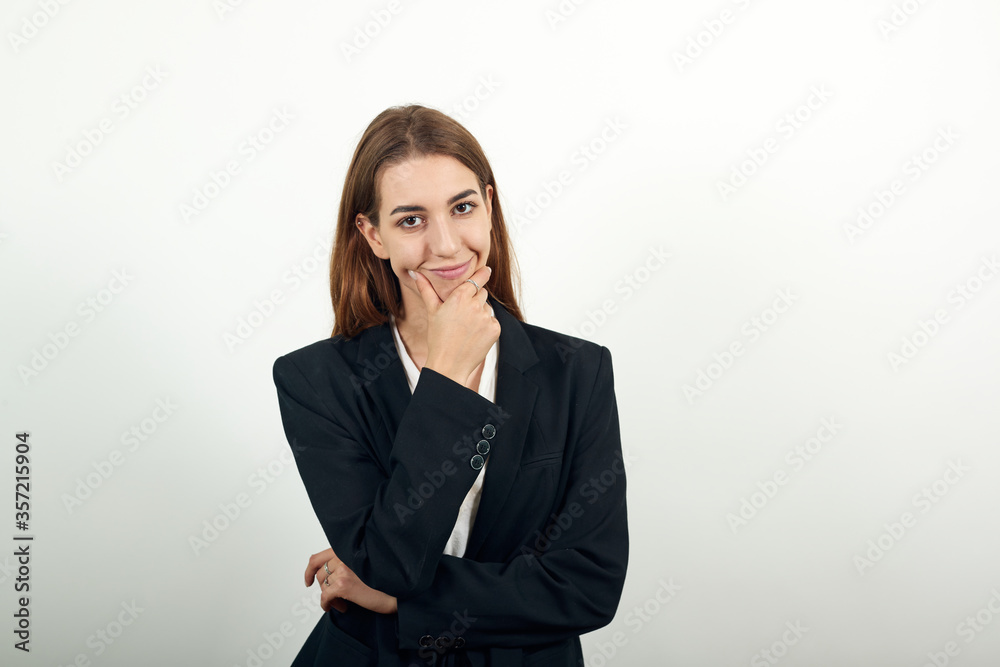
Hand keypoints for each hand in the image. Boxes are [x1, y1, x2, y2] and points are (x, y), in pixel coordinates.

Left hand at [304, 548, 396, 614]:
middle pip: (320, 573)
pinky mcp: (345, 585)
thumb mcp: (366, 562)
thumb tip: (332, 575)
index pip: (318, 557)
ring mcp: (343, 569)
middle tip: (335, 595)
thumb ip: (349, 561)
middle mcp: (344, 555)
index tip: (308, 579)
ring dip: (329, 596)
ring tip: (341, 602)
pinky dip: (326, 604)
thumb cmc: (387, 576)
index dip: (310, 570)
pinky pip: (325, 596)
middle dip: (325, 586)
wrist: (400, 587)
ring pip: (323, 585)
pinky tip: (334, 607)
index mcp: (348, 548)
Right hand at [409, 264, 499, 387]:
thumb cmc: (438, 338)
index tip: (487, 269)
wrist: (449, 364)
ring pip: (487, 308)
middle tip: (462, 315)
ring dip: (480, 314)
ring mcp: (486, 317)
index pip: (476, 279)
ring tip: (466, 328)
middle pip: (482, 293)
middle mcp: (475, 305)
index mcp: (460, 297)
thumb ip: (426, 289)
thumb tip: (416, 273)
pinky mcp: (494, 329)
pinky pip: (492, 321)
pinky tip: (473, 336)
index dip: (482, 274)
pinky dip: (486, 327)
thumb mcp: (432, 311)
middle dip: (474, 300)